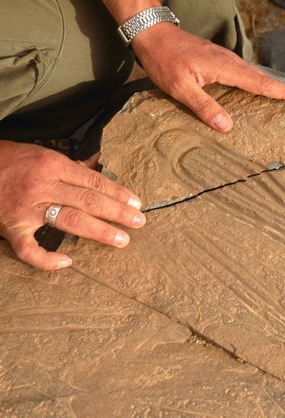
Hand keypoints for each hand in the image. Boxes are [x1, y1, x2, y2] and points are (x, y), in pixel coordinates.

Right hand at [0, 141, 145, 269]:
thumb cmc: (11, 161)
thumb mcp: (43, 155)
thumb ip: (72, 166)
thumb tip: (100, 166)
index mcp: (52, 165)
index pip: (93, 181)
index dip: (118, 193)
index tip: (137, 203)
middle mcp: (42, 186)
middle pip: (88, 201)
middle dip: (117, 212)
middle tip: (139, 222)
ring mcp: (26, 208)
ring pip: (70, 221)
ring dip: (99, 231)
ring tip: (122, 239)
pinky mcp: (11, 227)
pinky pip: (29, 249)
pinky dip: (46, 259)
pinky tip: (65, 263)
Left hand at [132, 23, 284, 132]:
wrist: (152, 34)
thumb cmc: (164, 61)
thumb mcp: (180, 88)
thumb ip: (204, 107)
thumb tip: (227, 126)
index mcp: (225, 68)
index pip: (260, 83)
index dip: (281, 92)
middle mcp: (229, 61)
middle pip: (262, 77)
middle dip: (282, 88)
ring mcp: (224, 57)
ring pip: (253, 72)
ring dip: (269, 83)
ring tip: (283, 95)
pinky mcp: (217, 57)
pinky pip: (243, 70)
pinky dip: (254, 79)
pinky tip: (254, 86)